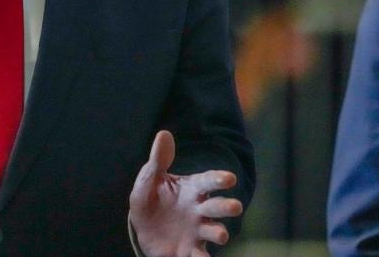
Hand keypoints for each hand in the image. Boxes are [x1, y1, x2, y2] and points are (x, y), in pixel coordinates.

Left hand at [128, 131, 242, 256]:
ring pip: (214, 231)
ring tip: (222, 234)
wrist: (143, 227)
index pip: (207, 181)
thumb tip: (164, 134)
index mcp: (191, 189)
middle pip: (217, 207)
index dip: (218, 179)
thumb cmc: (150, 197)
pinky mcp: (191, 249)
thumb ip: (158, 159)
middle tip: (236, 206)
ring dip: (219, 233)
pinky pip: (200, 255)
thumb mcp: (149, 178)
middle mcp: (199, 210)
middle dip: (227, 207)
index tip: (229, 178)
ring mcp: (197, 230)